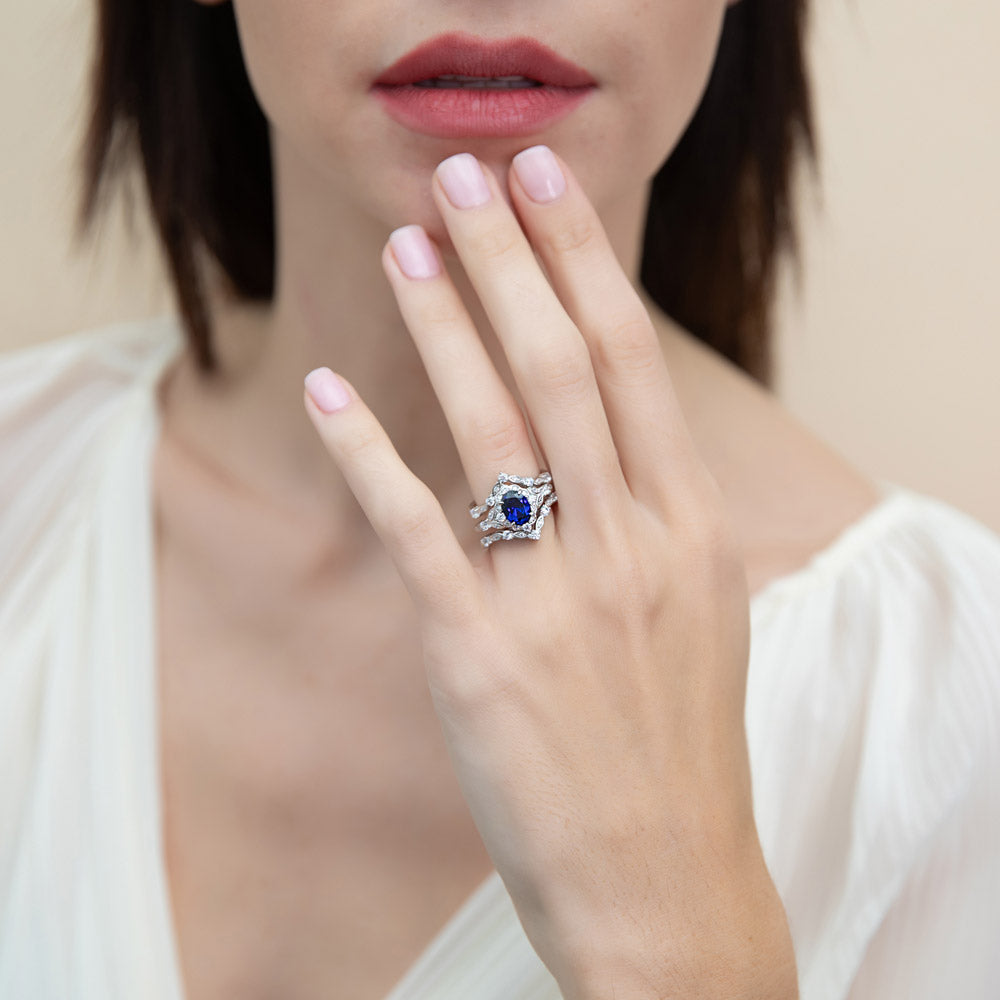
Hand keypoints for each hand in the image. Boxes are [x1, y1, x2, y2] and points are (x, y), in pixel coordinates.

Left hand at [303, 146, 796, 998]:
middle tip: (463, 176)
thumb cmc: (679, 749)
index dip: (582, 262)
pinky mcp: (480, 659)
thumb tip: (612, 443)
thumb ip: (658, 520)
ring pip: (497, 429)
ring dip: (447, 326)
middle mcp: (631, 548)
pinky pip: (417, 531)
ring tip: (409, 248)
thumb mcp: (702, 615)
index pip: (631, 363)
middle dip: (512, 258)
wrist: (667, 884)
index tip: (544, 186)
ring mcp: (557, 601)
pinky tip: (331, 390)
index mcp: (690, 530)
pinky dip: (368, 453)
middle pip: (563, 368)